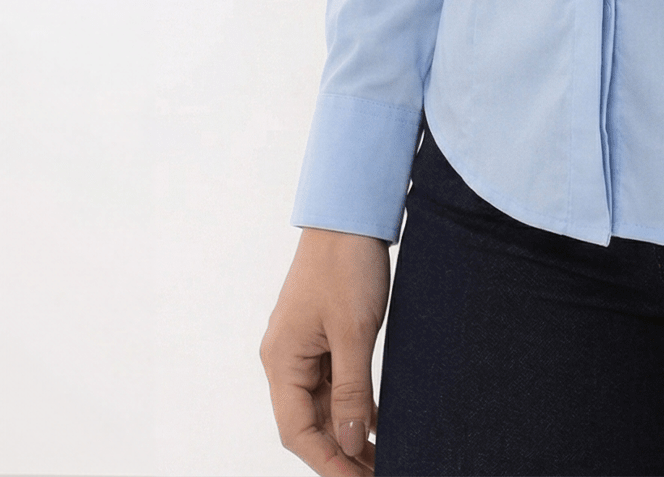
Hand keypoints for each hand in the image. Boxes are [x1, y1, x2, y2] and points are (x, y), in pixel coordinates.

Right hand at [260, 226, 392, 474]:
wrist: (351, 212)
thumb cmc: (347, 265)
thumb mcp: (354, 332)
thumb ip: (350, 391)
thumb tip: (348, 444)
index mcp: (282, 360)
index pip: (297, 432)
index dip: (327, 463)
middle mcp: (286, 359)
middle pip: (309, 423)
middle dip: (341, 452)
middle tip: (378, 470)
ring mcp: (304, 348)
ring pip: (323, 405)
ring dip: (348, 432)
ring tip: (381, 455)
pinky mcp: (323, 336)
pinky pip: (333, 383)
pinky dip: (353, 404)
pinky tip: (375, 422)